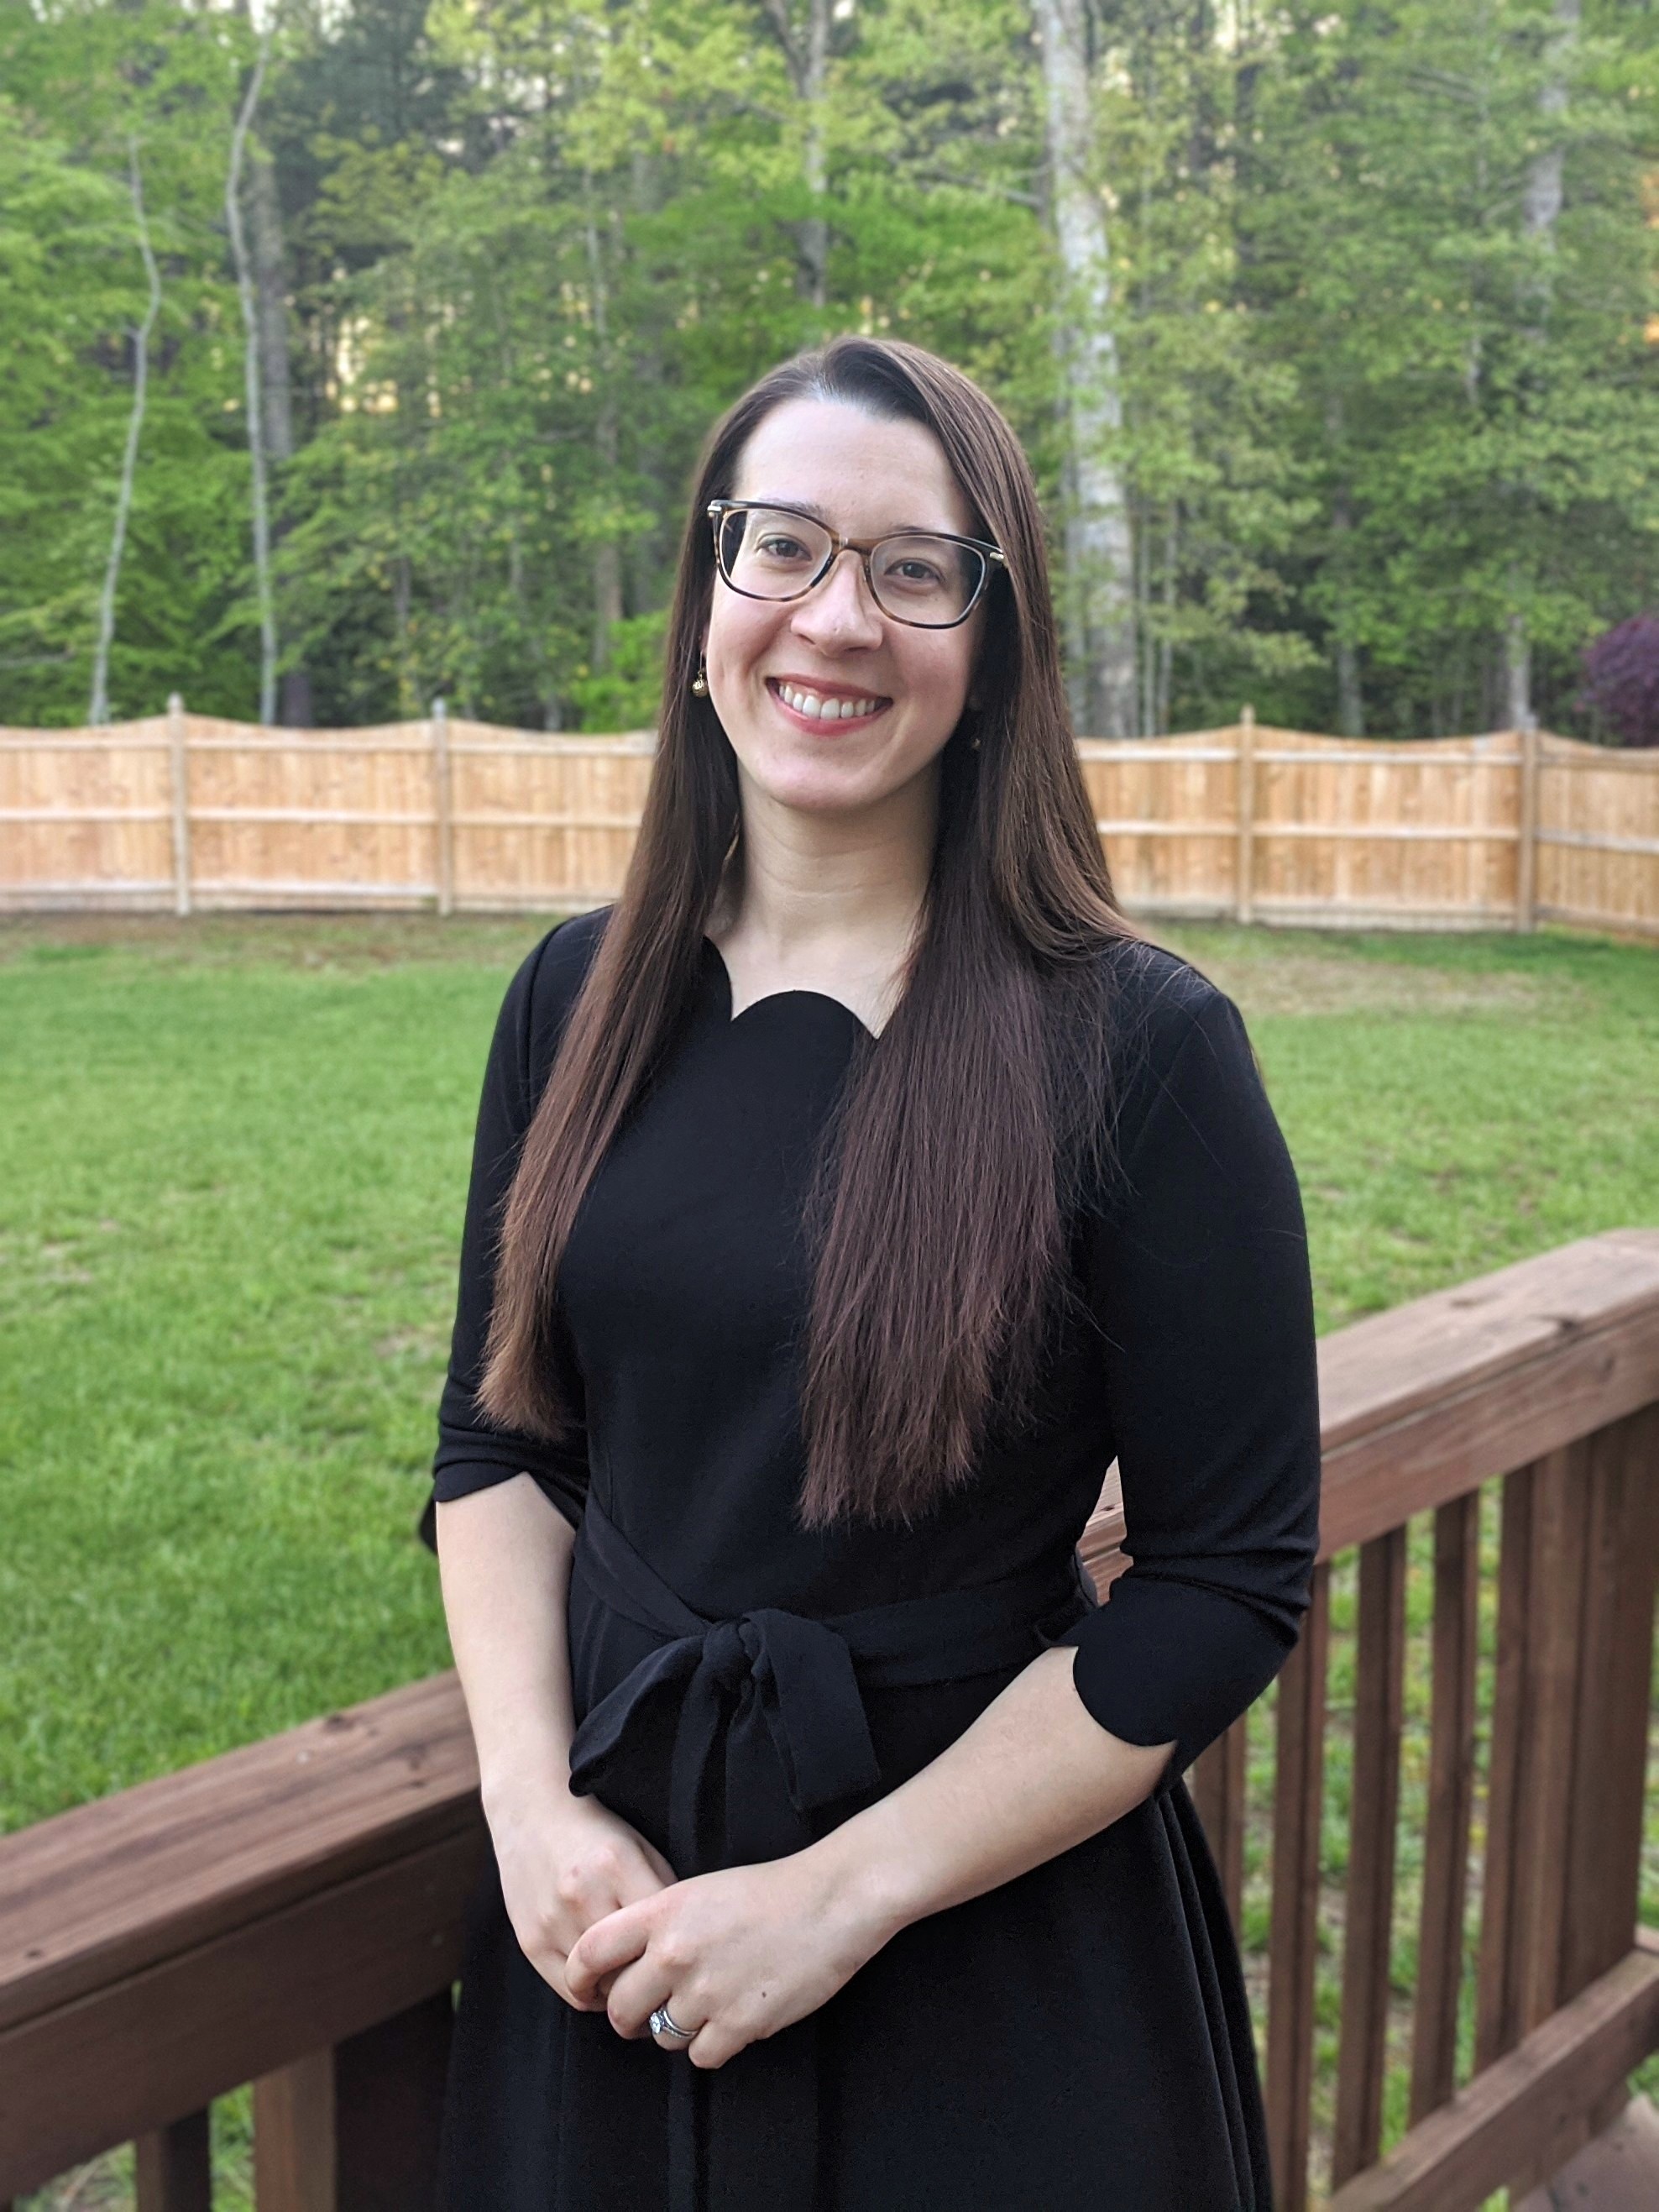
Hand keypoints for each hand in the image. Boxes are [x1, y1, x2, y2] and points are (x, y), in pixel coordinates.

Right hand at [485, 1783, 677, 2012]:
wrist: (530, 1813)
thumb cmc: (596, 1831)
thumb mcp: (639, 1846)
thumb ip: (662, 1890)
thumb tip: (684, 1942)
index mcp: (618, 1865)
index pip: (660, 1933)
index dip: (677, 1954)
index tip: (686, 1962)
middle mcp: (583, 1895)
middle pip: (631, 1966)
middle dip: (650, 1979)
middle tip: (663, 1982)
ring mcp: (553, 1921)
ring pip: (601, 1985)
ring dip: (620, 1989)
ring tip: (632, 1979)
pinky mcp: (531, 1941)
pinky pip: (570, 1989)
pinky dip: (591, 1992)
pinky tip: (602, 1977)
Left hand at [563, 1845, 895, 2068]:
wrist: (829, 1902)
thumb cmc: (766, 1892)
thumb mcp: (699, 1891)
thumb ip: (658, 1925)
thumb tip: (627, 1968)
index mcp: (662, 1911)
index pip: (590, 1952)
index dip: (579, 1978)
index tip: (587, 1990)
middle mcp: (675, 1952)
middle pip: (621, 2008)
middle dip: (629, 2018)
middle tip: (645, 2014)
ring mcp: (707, 1990)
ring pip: (662, 2036)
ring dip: (677, 2030)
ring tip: (704, 2006)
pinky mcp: (739, 2022)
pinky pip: (701, 2055)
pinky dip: (713, 2044)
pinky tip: (732, 2017)